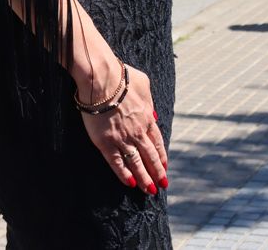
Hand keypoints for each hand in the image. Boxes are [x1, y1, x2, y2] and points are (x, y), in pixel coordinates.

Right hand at [79, 63, 167, 193]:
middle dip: (157, 172)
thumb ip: (150, 100)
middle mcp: (138, 131)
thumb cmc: (121, 76)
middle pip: (150, 156)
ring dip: (145, 178)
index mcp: (147, 117)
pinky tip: (130, 183)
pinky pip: (117, 163)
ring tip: (150, 190)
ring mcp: (122, 139)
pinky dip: (124, 174)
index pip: (157, 142)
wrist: (102, 79)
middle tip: (161, 184)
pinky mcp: (106, 143)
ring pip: (137, 163)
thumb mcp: (144, 83)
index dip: (161, 156)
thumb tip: (154, 113)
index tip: (165, 167)